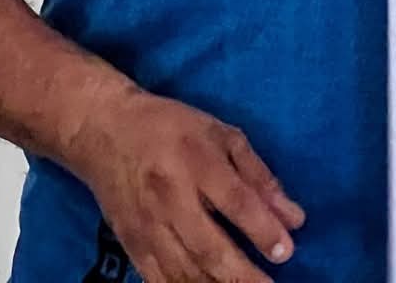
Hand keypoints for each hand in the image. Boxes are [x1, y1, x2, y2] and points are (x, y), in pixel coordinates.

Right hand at [65, 84, 303, 282]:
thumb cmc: (170, 128)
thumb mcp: (220, 134)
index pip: (234, 201)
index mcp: (195, 160)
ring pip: (185, 272)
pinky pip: (159, 281)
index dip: (262, 229)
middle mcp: (170, 197)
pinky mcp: (131, 245)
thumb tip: (294, 218)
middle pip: (209, 247)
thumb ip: (259, 176)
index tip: (285, 252)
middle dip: (243, 275)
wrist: (102, 130)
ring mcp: (147, 226)